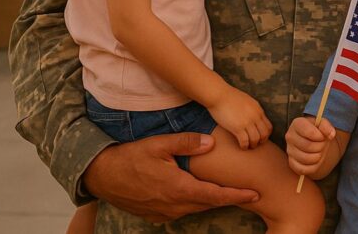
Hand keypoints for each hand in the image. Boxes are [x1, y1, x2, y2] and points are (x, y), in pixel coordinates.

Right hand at [83, 134, 257, 222]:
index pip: (214, 195)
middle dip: (228, 198)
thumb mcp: (159, 144)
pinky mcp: (155, 215)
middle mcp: (174, 205)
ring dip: (210, 200)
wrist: (102, 175)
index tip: (255, 193)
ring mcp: (164, 213)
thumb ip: (187, 143)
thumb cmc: (131, 157)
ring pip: (195, 208)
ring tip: (226, 191)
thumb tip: (210, 143)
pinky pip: (180, 211)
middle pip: (208, 204)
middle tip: (247, 191)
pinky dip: (193, 203)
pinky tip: (197, 193)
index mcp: (178, 188)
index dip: (236, 195)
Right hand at [207, 87, 272, 148]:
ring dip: (253, 145)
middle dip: (261, 141)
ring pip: (256, 139)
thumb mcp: (247, 101)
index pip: (269, 126)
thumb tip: (254, 117)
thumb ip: (253, 110)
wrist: (218, 94)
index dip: (265, 135)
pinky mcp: (237, 127)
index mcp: (258, 109)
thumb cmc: (229, 97)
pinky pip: (245, 141)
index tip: (259, 138)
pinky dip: (244, 146)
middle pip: (264, 134)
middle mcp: (255, 116)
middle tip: (254, 144)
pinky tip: (241, 146)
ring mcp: (247, 122)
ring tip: (248, 146)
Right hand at [285, 116, 335, 175]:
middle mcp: (290, 136)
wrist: (312, 140)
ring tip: (319, 151)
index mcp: (297, 124)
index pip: (309, 132)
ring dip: (318, 156)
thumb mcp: (322, 124)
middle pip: (308, 146)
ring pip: (306, 159)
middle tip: (322, 144)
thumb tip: (331, 135)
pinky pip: (303, 169)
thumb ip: (327, 126)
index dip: (320, 136)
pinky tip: (315, 159)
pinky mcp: (291, 163)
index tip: (322, 136)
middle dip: (320, 146)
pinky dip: (313, 167)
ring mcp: (289, 150)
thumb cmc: (317, 130)